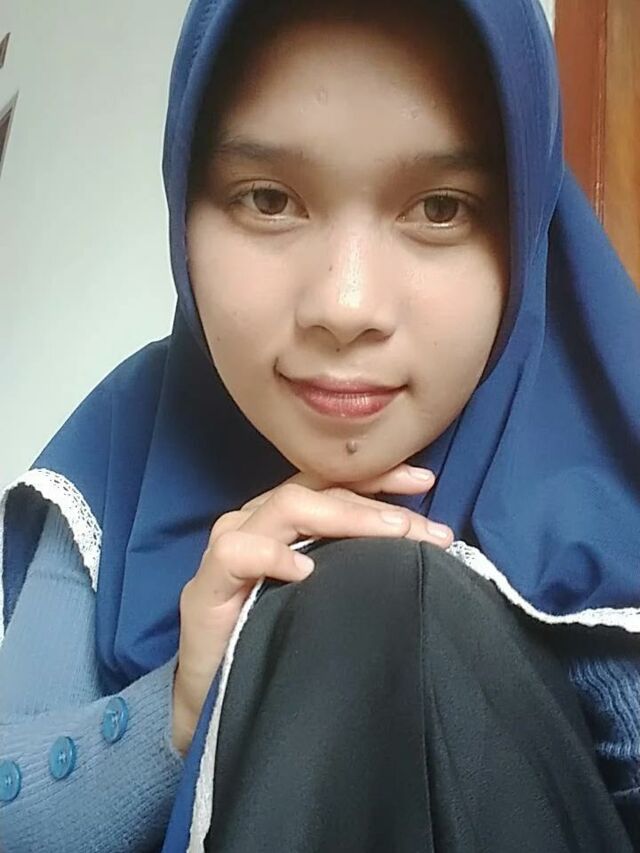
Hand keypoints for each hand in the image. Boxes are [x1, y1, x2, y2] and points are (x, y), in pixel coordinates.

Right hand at [171, 464, 451, 753]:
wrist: (217, 699)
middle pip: (319, 492)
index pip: (332, 483)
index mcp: (284, 520)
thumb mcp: (326, 595)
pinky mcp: (205, 588)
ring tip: (391, 537)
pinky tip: (305, 572)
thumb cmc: (276, 642)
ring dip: (345, 517)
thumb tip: (423, 550)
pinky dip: (272, 554)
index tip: (425, 483)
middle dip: (377, 506)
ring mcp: (229, 549)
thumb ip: (355, 565)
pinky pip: (237, 552)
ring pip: (286, 507)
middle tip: (428, 531)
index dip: (378, 479)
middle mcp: (256, 522)